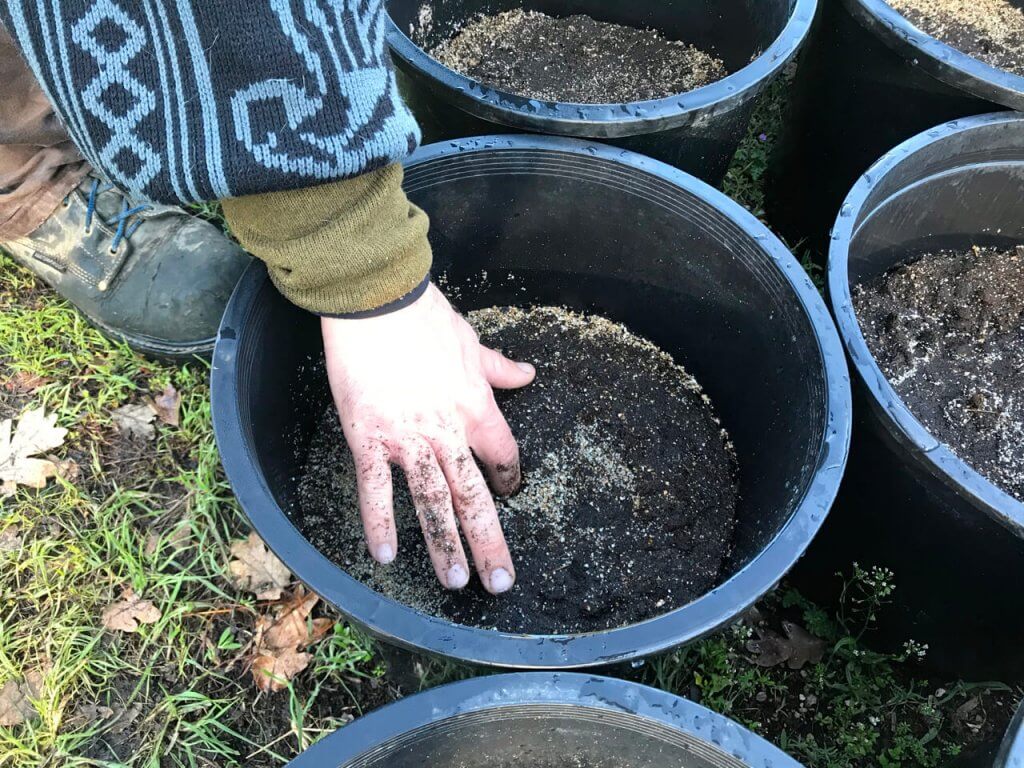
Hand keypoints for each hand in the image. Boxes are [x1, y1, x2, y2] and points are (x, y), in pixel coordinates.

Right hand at [321, 283, 534, 593]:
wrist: (377, 301)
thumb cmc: (424, 317)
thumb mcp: (472, 342)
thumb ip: (498, 369)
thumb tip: (527, 375)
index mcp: (477, 407)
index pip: (503, 455)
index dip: (508, 479)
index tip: (509, 494)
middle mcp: (448, 431)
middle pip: (474, 495)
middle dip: (489, 542)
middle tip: (501, 584)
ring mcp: (408, 438)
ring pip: (431, 500)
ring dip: (444, 544)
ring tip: (455, 581)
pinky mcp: (369, 438)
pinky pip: (376, 489)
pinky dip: (380, 523)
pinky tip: (385, 556)